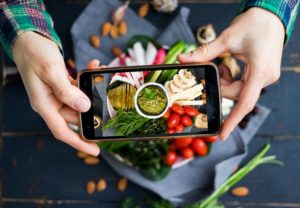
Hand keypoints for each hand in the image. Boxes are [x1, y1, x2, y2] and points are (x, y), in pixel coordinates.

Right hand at [12, 31, 102, 155]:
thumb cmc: (34, 54)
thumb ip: (67, 91)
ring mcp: (56, 95)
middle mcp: (50, 103)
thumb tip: (84, 107)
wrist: (28, 39)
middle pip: (75, 116)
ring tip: (100, 73)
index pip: (62, 131)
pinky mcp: (61, 86)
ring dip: (90, 90)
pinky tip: (94, 66)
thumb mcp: (51, 71)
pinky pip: (77, 88)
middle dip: (93, 109)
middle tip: (108, 103)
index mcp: (44, 104)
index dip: (79, 142)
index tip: (95, 150)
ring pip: (79, 100)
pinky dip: (86, 80)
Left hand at [178, 8, 283, 139]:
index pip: (245, 102)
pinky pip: (245, 84)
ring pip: (240, 90)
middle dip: (220, 88)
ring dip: (226, 82)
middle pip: (238, 94)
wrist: (272, 15)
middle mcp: (266, 77)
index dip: (232, 120)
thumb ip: (204, 52)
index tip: (222, 134)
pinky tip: (227, 68)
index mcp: (259, 71)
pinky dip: (233, 79)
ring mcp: (266, 76)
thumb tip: (183, 59)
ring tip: (221, 66)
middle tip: (210, 73)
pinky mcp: (263, 73)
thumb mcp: (227, 38)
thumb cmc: (254, 23)